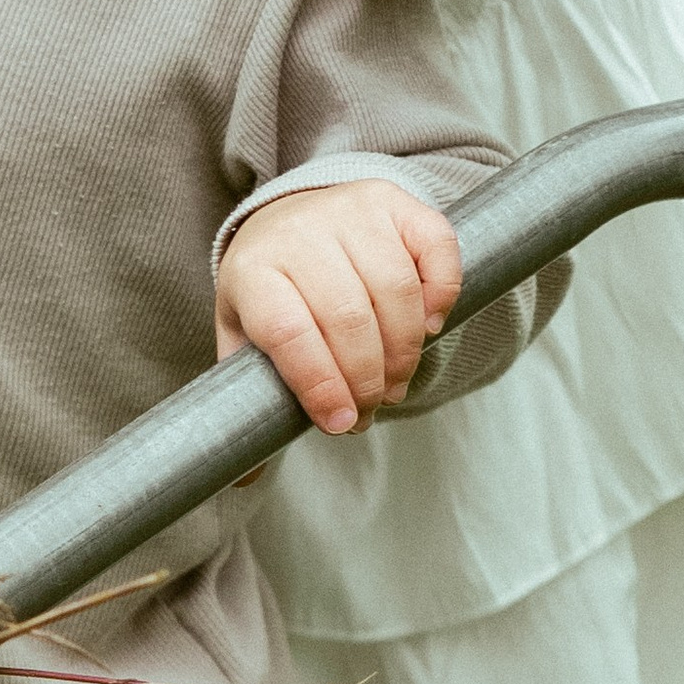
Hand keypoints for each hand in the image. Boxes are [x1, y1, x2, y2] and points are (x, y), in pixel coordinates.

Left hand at [215, 179, 459, 435]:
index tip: (341, 423)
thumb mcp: (247, 338)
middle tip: (372, 408)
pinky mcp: (397, 203)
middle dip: (368, 379)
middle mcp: (300, 232)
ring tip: (395, 380)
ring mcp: (351, 211)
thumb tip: (242, 480)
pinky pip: (436, 250)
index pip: (290, 332)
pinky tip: (429, 326)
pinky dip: (441, 295)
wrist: (293, 217)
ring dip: (405, 350)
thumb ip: (251, 400)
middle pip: (349, 318)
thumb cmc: (274, 293)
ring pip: (396, 290)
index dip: (320, 384)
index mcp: (254, 271)